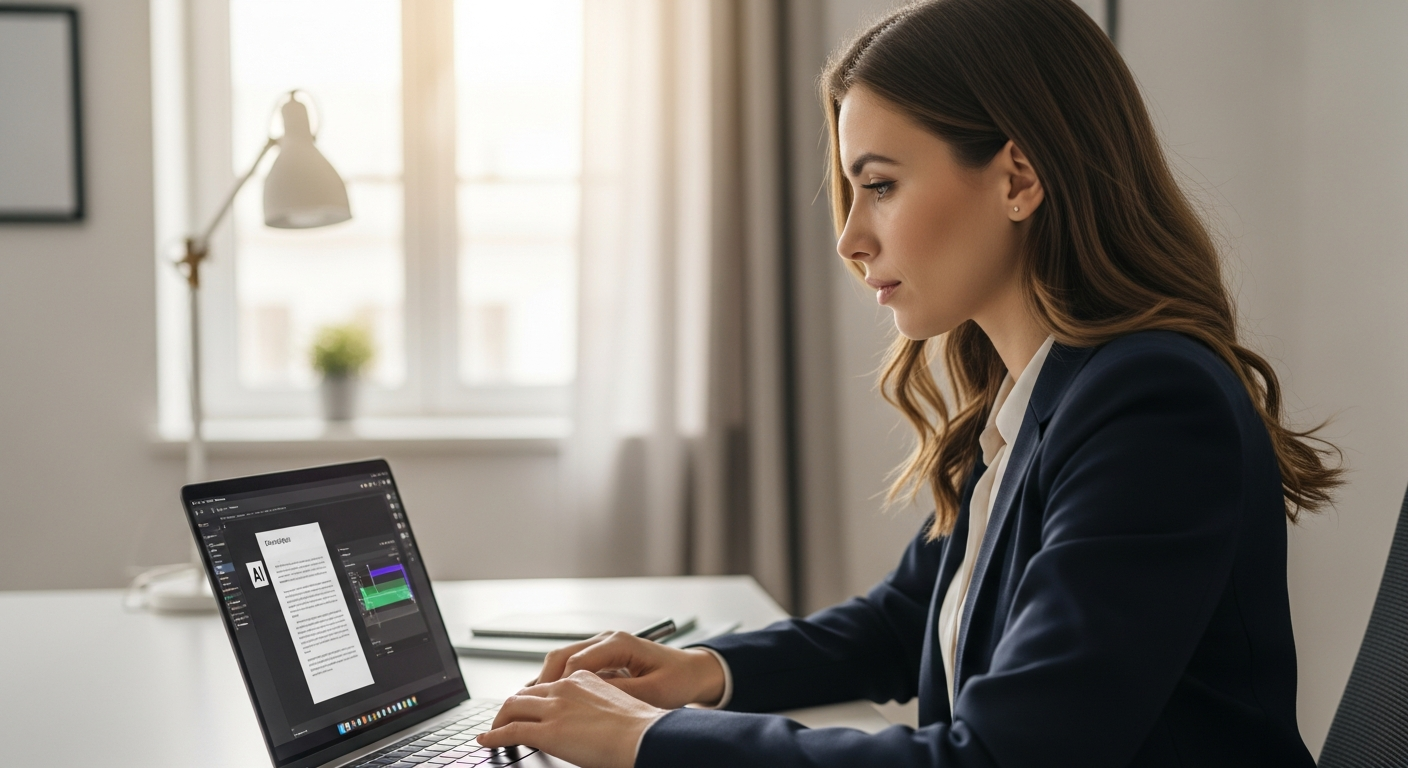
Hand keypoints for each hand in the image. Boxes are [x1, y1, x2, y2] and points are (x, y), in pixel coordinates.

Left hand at [477, 670, 663, 767]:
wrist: (645, 737)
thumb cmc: (641, 728)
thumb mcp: (619, 705)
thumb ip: (599, 706)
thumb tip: (593, 721)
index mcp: (584, 678)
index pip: (549, 684)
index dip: (534, 697)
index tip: (529, 707)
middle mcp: (565, 687)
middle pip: (526, 694)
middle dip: (512, 707)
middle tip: (504, 719)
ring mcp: (555, 708)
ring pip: (513, 708)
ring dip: (499, 720)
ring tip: (493, 731)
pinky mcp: (548, 731)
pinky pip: (511, 731)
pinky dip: (494, 736)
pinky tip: (487, 741)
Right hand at [532, 631, 725, 708]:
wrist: (693, 671)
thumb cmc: (678, 679)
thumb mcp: (652, 692)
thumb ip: (619, 694)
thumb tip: (588, 701)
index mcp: (619, 643)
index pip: (576, 661)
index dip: (557, 685)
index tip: (545, 705)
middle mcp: (607, 639)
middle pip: (562, 655)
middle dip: (543, 681)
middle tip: (529, 706)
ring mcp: (603, 646)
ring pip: (562, 658)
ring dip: (547, 680)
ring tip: (532, 704)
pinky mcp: (602, 656)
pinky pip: (572, 665)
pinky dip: (558, 680)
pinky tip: (549, 698)